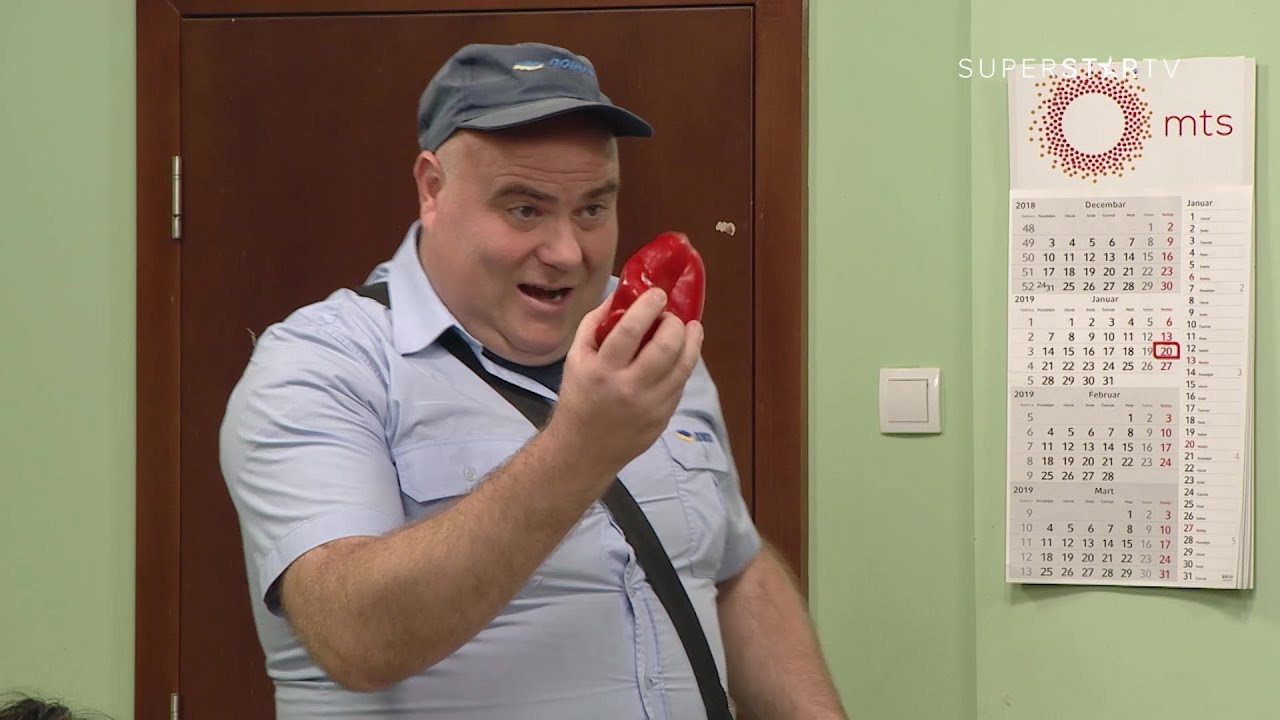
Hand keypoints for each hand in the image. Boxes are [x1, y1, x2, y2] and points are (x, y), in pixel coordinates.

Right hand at [549, 287, 703, 482]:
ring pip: (683, 366)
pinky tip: (682, 352)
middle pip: (666, 347)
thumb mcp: (576, 358)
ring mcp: (651, 405)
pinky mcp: (664, 417)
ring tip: (691, 327)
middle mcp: (628, 388)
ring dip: (692, 340)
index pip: (630, 331)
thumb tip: (621, 294)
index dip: (648, 307)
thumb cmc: (579, 396)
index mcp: (602, 370)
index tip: (658, 293)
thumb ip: (595, 324)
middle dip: (675, 323)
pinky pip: (681, 383)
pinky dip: (685, 363)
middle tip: (672, 315)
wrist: (584, 449)